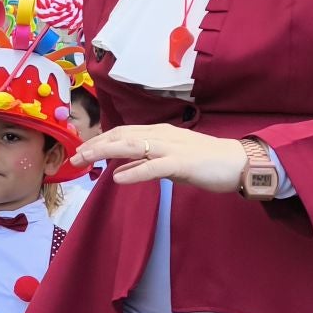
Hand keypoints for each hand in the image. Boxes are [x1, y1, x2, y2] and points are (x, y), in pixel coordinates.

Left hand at [75, 125, 249, 194]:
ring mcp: (172, 148)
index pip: (122, 133)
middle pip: (121, 137)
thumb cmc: (205, 163)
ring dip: (105, 152)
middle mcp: (162, 136)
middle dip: (95, 146)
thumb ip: (145, 163)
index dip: (99, 141)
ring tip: (85, 161)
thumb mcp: (169, 162)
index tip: (80, 152)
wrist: (239, 163)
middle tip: (73, 158)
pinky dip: (134, 172)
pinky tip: (118, 178)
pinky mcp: (183, 163)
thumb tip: (120, 168)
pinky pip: (154, 167)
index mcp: (159, 133)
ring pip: (132, 146)